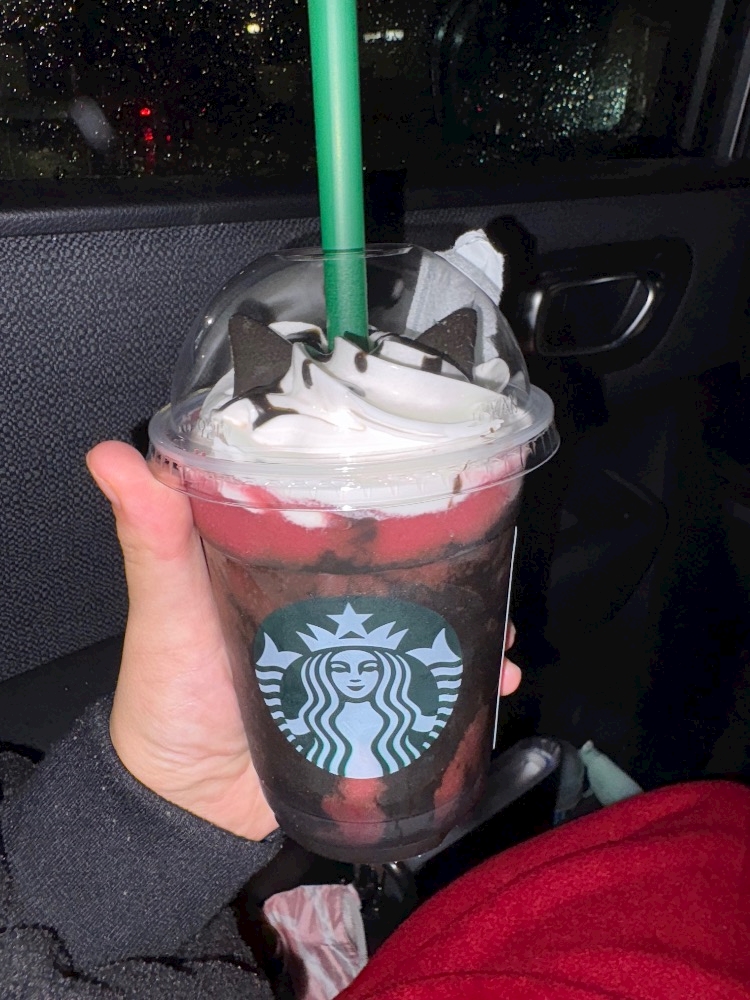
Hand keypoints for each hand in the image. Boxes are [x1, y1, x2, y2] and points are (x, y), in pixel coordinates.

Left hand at [86, 442, 521, 839]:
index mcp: (272, 556)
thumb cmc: (167, 696)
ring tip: (497, 620)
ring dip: (466, 613)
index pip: (331, 501)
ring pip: (420, 615)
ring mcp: (347, 646)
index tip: (422, 463)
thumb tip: (111, 454)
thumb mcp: (164, 607)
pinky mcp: (366, 695)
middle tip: (483, 547)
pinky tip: (493, 677)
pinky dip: (463, 677)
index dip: (379, 482)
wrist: (189, 803)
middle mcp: (317, 594)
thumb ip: (149, 537)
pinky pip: (426, 677)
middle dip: (444, 552)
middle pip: (394, 560)